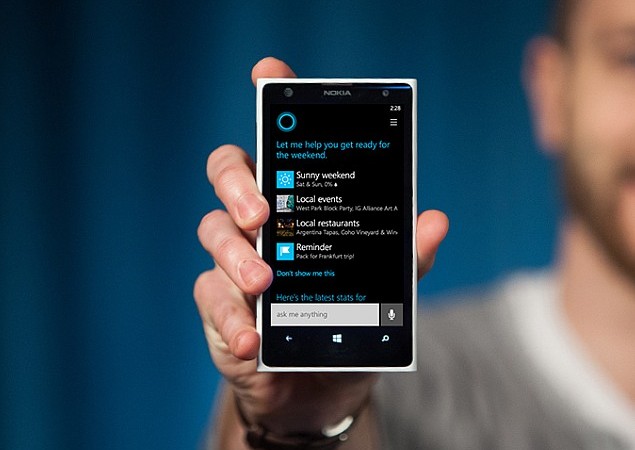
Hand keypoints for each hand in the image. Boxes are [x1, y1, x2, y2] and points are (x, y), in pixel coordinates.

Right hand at [194, 56, 448, 436]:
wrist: (320, 387)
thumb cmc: (348, 321)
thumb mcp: (385, 290)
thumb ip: (405, 257)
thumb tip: (435, 220)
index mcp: (298, 202)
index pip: (277, 143)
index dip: (270, 103)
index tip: (269, 71)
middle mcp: (260, 222)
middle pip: (229, 173)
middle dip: (238, 182)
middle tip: (263, 211)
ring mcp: (234, 262)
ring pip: (212, 232)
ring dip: (237, 255)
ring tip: (265, 283)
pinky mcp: (219, 306)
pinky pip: (209, 299)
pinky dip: (229, 317)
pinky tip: (251, 339)